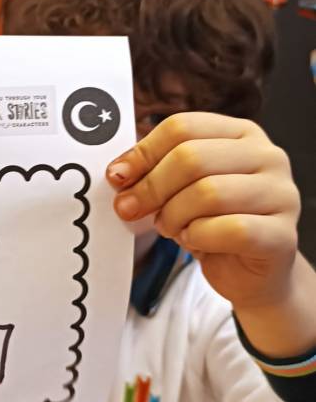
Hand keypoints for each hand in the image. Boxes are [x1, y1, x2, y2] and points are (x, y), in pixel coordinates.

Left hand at [106, 113, 299, 310]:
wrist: (250, 274)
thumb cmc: (213, 225)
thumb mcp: (180, 190)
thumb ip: (154, 173)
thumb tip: (119, 173)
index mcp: (241, 134)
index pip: (183, 127)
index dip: (143, 153)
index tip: (118, 177)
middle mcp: (268, 157)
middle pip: (192, 157)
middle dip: (152, 188)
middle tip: (131, 209)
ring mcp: (281, 194)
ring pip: (208, 193)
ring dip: (175, 216)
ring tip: (172, 228)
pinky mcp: (283, 235)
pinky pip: (231, 230)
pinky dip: (201, 238)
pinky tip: (196, 241)